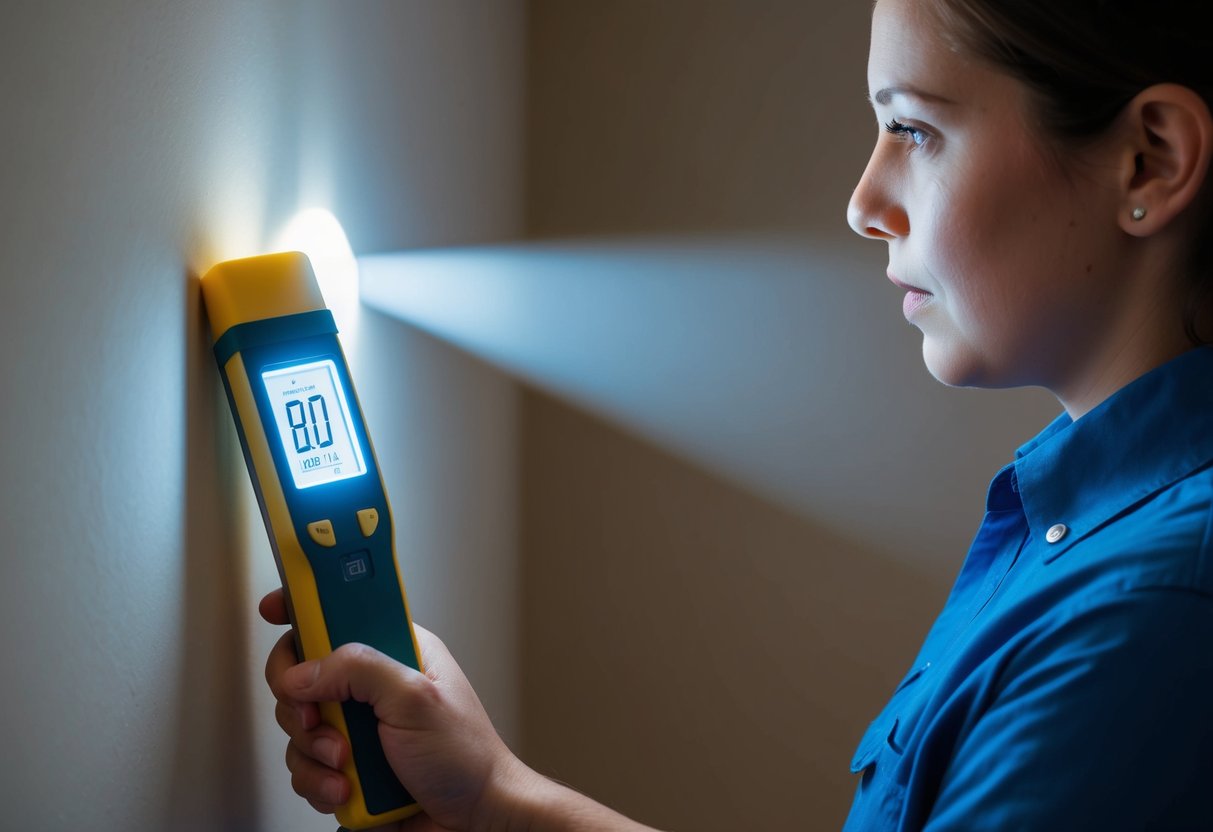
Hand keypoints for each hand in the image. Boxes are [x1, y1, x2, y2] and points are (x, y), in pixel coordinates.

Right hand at [260, 588, 527, 831]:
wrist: (474, 820)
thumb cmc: (466, 756)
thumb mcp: (416, 699)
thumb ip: (358, 671)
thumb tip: (303, 671)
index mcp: (394, 651)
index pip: (340, 614)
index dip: (303, 606)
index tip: (273, 610)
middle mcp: (370, 685)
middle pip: (302, 672)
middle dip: (301, 702)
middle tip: (320, 720)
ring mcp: (355, 726)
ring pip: (298, 725)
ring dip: (314, 752)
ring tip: (348, 765)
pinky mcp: (344, 765)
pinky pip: (305, 767)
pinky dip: (318, 782)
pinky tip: (346, 789)